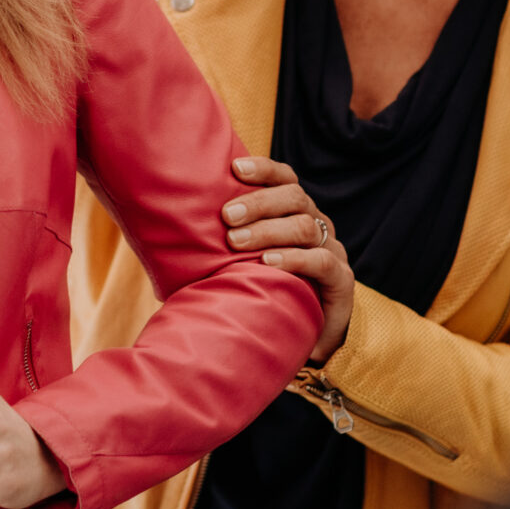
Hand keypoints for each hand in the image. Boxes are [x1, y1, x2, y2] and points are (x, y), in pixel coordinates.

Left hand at [224, 156, 352, 363]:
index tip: (234, 169)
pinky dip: (294, 259)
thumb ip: (220, 242)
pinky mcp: (342, 281)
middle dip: (258, 203)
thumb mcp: (240, 262)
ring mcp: (332, 250)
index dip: (263, 170)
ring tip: (236, 242)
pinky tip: (269, 262)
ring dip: (268, 231)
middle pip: (295, 198)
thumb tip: (167, 226)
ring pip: (305, 226)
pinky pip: (322, 261)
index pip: (285, 179)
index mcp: (295, 213)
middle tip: (226, 216)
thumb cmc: (263, 294)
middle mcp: (317, 225)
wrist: (298, 339)